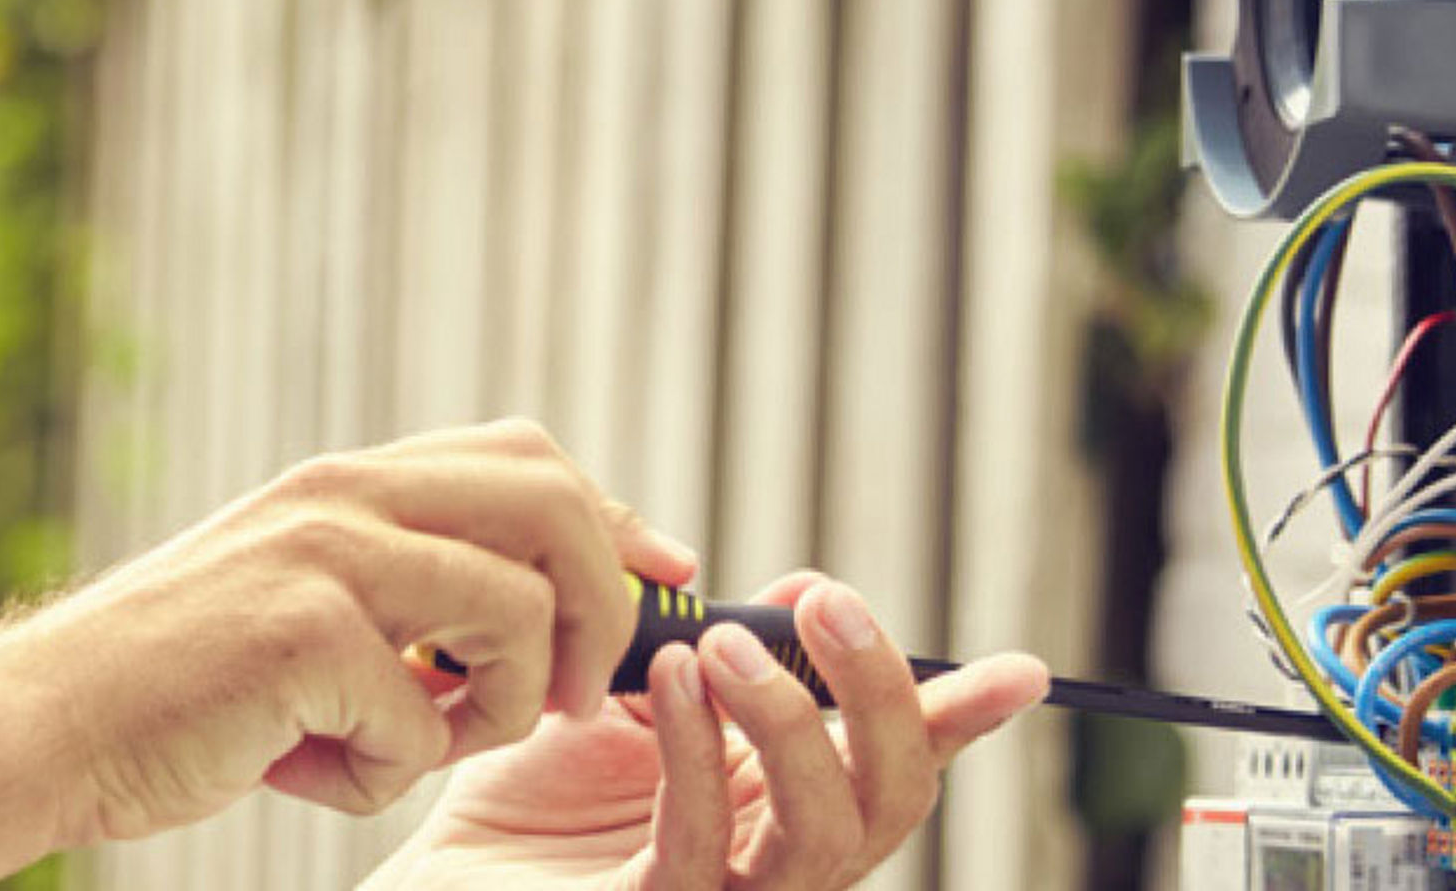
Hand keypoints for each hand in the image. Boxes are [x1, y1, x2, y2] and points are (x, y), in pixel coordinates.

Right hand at [18, 420, 697, 846]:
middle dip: (599, 607)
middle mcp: (345, 496)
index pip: (527, 459)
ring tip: (413, 747)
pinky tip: (309, 771)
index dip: (614, 516)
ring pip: (516, 610)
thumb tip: (536, 621)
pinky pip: (423, 715)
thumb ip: (407, 592)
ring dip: (494, 710)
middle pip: (554, 506)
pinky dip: (387, 771)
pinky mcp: (303, 631)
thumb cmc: (184, 688)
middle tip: (572, 697)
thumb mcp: (309, 606)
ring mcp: (326, 555)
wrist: (48, 724)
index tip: (669, 571)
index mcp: (351, 483)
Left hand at [365, 575, 1049, 890]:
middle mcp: (774, 861)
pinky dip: (697, 753)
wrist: (433, 874)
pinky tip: (668, 681)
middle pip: (889, 805)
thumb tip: (798, 593)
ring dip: (788, 725)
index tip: (1022, 668)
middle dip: (880, 698)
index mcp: (782, 800)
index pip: (895, 761)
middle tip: (827, 606)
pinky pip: (705, 848)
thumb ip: (718, 652)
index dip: (960, 717)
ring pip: (825, 840)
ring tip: (723, 646)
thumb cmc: (530, 791)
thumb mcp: (634, 697)